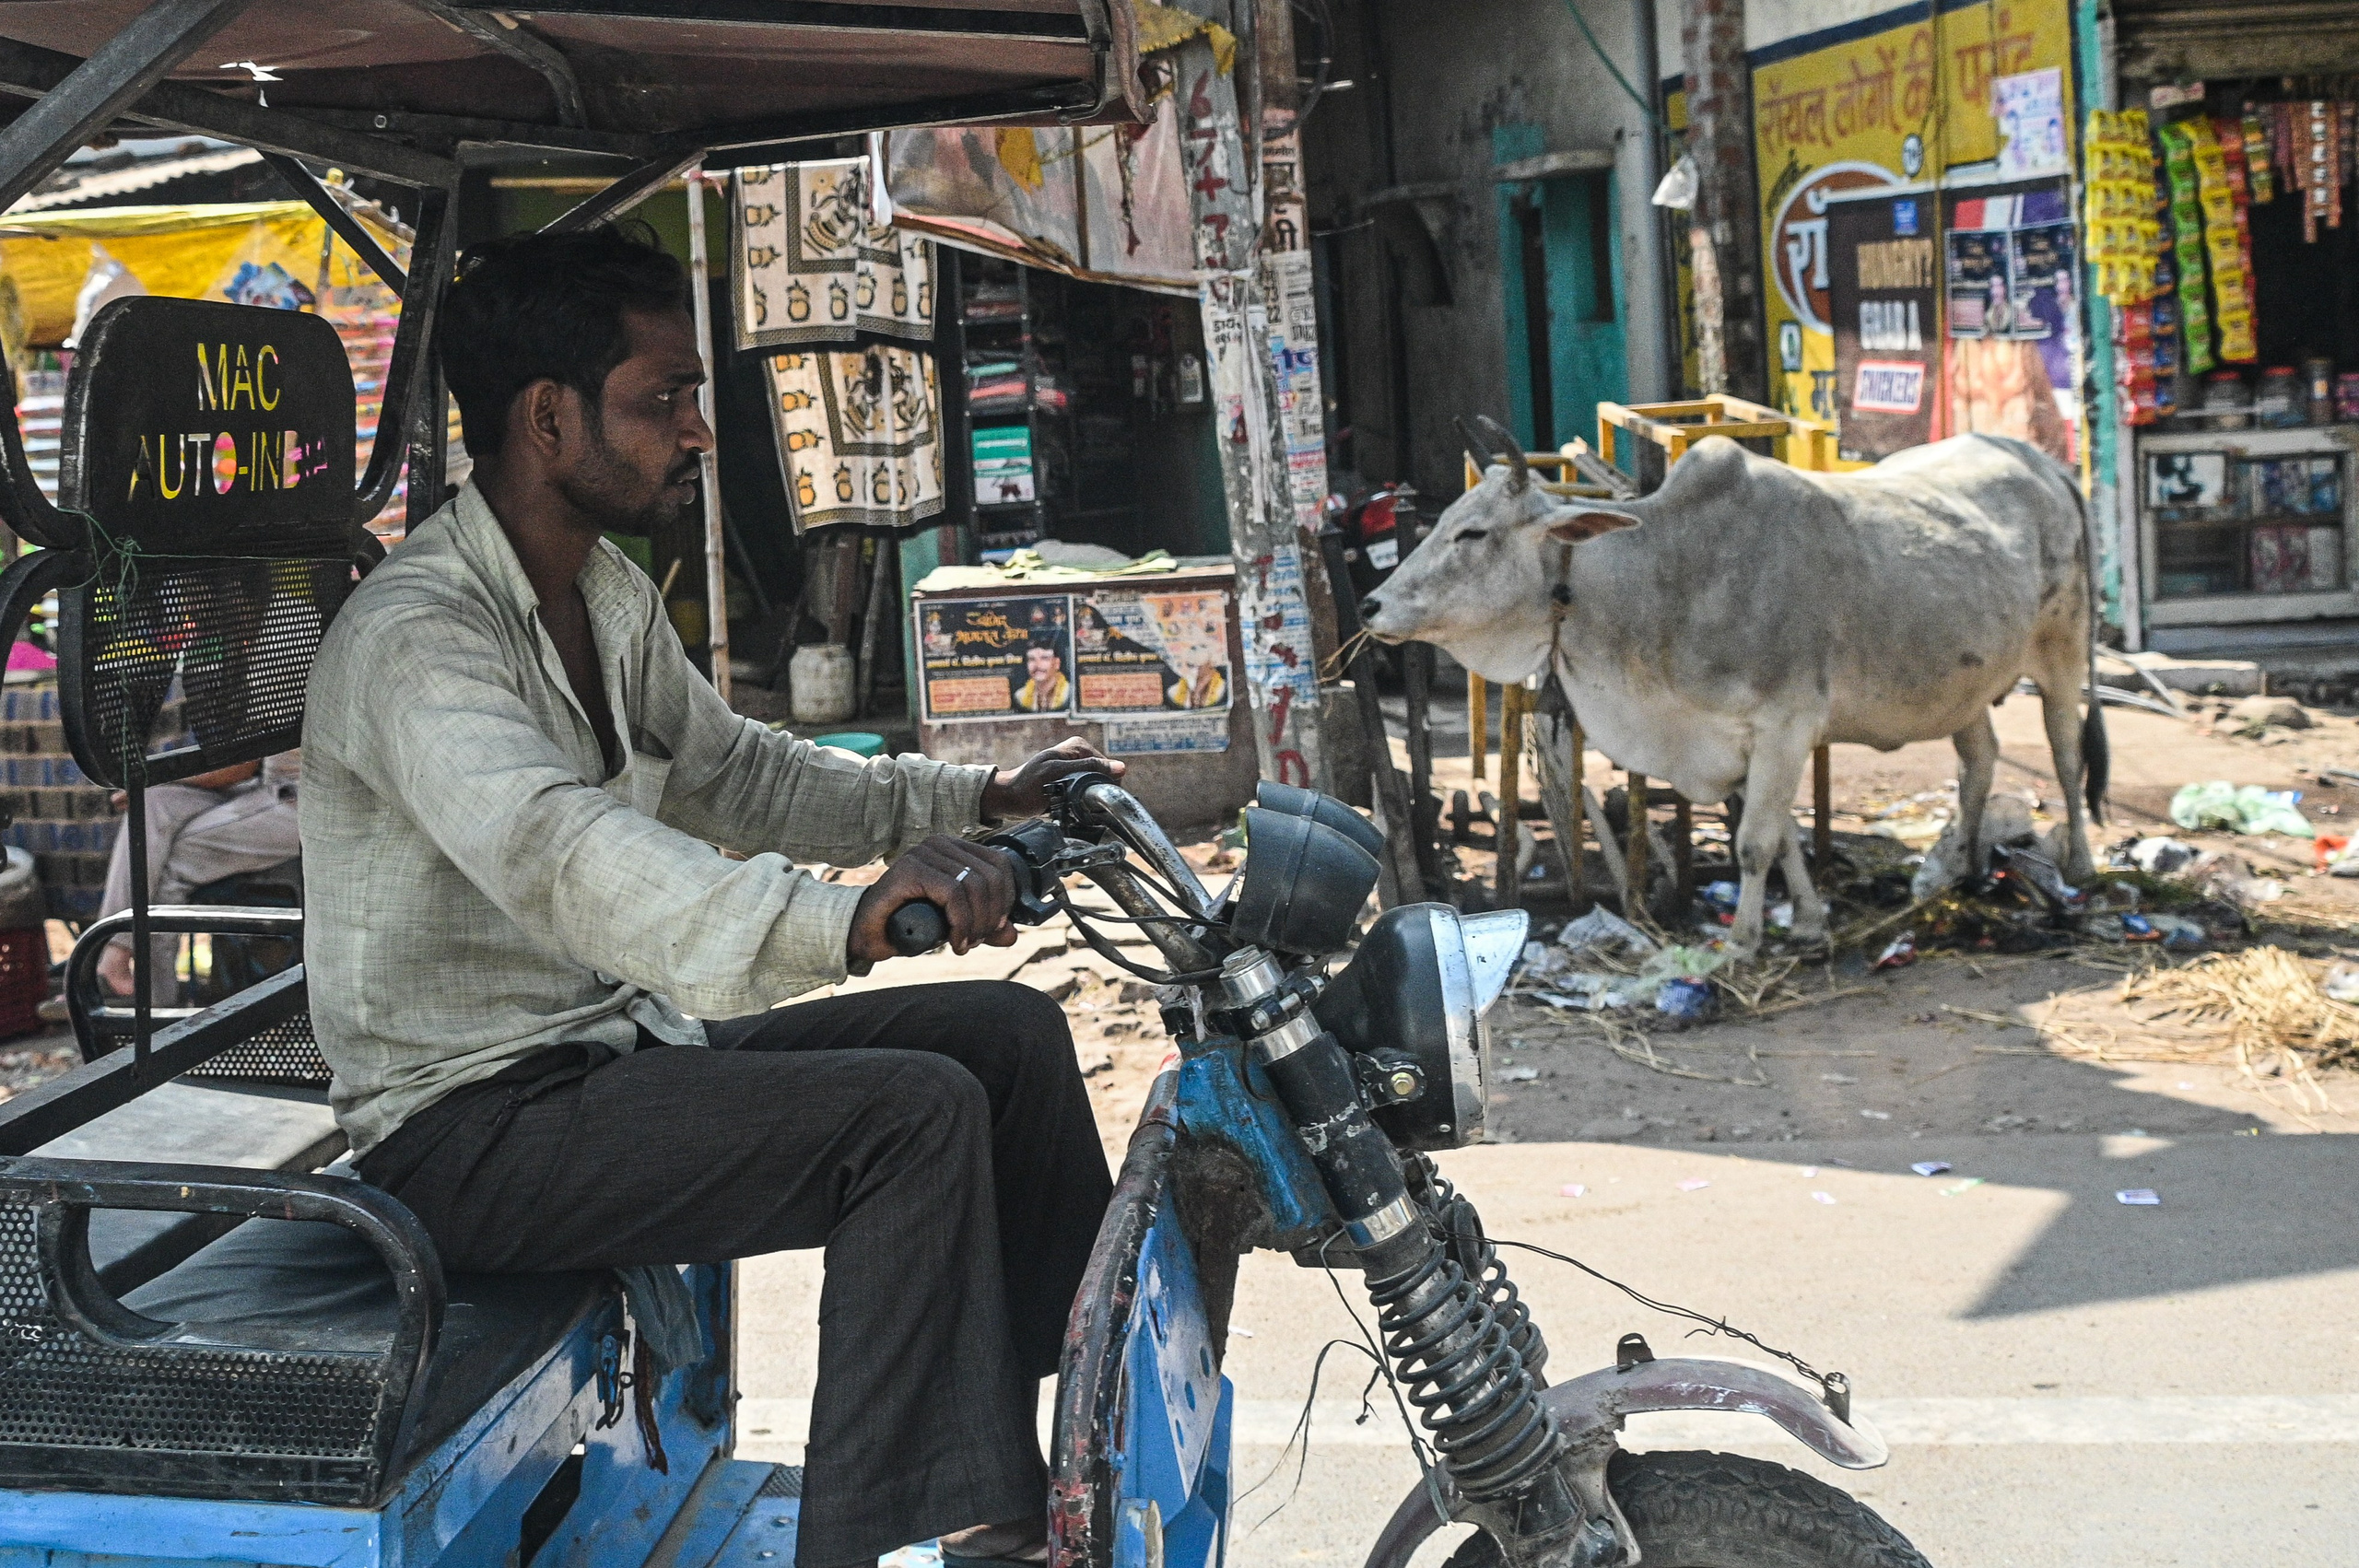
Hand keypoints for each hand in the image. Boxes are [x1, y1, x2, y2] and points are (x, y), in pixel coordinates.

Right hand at [847, 834, 1018, 963]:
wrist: (867, 932)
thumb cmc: (910, 922)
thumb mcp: (956, 924)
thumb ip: (983, 926)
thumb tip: (1012, 935)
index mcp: (955, 848)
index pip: (999, 864)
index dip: (1005, 899)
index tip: (994, 927)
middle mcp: (940, 844)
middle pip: (991, 876)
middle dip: (991, 915)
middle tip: (976, 940)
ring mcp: (924, 852)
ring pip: (974, 885)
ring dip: (976, 922)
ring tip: (965, 943)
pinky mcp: (912, 868)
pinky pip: (953, 894)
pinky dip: (961, 922)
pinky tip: (955, 941)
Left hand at [982, 736, 1124, 821]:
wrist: (1008, 799)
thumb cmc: (1027, 786)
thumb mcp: (1059, 774)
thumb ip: (1089, 768)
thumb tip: (1120, 767)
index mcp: (1079, 747)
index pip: (1108, 767)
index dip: (1106, 785)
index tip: (1093, 799)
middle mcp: (1079, 755)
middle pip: (1102, 779)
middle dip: (1094, 793)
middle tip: (1076, 804)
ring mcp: (1075, 769)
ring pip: (1094, 788)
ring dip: (1086, 800)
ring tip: (1069, 806)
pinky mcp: (1070, 783)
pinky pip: (1084, 794)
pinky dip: (1079, 803)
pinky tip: (1068, 808)